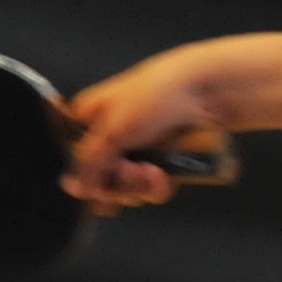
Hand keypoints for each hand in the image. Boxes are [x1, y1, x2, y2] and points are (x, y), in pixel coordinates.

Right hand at [63, 49, 221, 214]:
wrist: (208, 91)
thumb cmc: (153, 98)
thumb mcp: (111, 130)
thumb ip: (88, 163)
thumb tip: (80, 190)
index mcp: (91, 116)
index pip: (72, 154)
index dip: (80, 176)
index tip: (88, 188)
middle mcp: (112, 132)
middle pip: (100, 177)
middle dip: (115, 182)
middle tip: (131, 170)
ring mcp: (140, 147)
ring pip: (126, 186)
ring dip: (137, 186)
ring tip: (154, 173)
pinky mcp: (166, 160)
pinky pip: (151, 187)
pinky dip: (155, 186)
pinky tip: (165, 178)